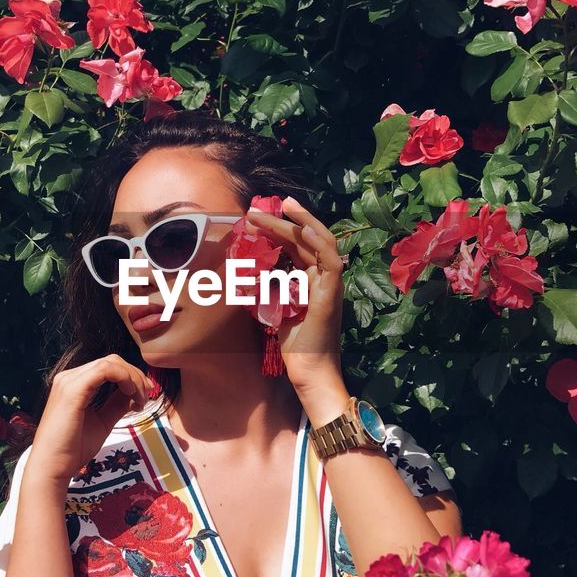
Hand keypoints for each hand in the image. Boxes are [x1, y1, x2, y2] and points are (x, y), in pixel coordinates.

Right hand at [23, 354, 155, 488]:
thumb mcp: (103, 422)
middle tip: (147, 396)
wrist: (53, 467)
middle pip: (111, 361)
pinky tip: (131, 395)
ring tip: (140, 400)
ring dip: (132, 378)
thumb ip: (116, 405)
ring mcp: (69, 381)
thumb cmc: (74, 448)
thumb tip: (134, 394)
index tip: (145, 395)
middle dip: (135, 375)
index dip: (132, 376)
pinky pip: (104, 370)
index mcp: (75, 384)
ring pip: (110, 363)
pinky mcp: (72, 390)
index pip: (108, 367)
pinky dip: (124, 378)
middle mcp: (70, 377)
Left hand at [244, 195, 348, 400]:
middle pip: (305, 239)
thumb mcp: (274, 307)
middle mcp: (323, 277)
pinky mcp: (332, 293)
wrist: (309, 370)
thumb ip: (267, 287)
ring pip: (320, 241)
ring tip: (282, 206)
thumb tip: (244, 270)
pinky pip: (330, 260)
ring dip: (300, 222)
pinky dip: (317, 241)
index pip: (296, 245)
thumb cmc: (294, 344)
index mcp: (311, 279)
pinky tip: (301, 228)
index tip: (254, 219)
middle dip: (281, 221)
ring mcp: (330, 283)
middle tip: (255, 210)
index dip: (277, 230)